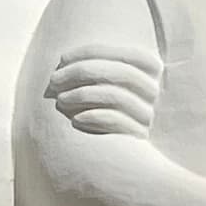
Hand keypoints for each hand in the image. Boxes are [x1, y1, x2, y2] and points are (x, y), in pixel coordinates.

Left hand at [45, 50, 162, 137]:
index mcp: (148, 70)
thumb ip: (91, 64)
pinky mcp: (138, 136)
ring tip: (60, 100)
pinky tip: (75, 120)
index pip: (126, 53)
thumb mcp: (95, 79)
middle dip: (81, 71)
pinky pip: (116, 121)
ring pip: (116, 96)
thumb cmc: (93, 104)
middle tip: (53, 80)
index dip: (93, 52)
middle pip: (121, 72)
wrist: (104, 153)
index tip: (62, 58)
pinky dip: (93, 117)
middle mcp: (152, 91)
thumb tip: (64, 59)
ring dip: (82, 95)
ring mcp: (148, 114)